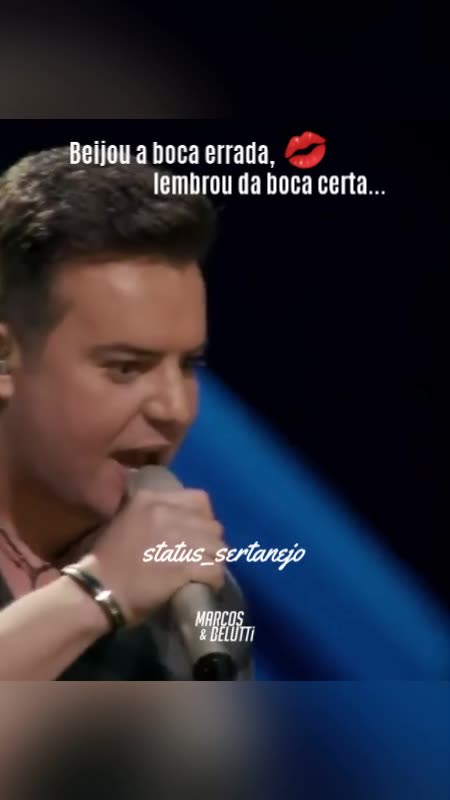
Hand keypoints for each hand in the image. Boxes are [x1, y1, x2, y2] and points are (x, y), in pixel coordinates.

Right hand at [78, 487, 225, 624]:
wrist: (97, 590)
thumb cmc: (108, 559)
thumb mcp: (127, 519)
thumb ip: (153, 512)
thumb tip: (180, 518)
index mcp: (152, 499)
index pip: (200, 499)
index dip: (203, 518)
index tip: (198, 533)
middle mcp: (167, 513)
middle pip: (212, 525)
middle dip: (210, 542)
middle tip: (201, 556)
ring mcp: (178, 539)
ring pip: (218, 547)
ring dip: (214, 561)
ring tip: (204, 571)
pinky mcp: (184, 566)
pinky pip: (214, 569)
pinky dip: (213, 579)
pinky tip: (205, 584)